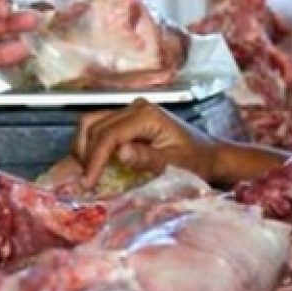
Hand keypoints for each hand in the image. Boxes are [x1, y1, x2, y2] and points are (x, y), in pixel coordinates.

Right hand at [73, 99, 217, 187]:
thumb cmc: (196, 161)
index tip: (88, 182)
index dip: (95, 159)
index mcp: (147, 115)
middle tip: (84, 182)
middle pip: (94, 126)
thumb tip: (121, 153)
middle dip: (85, 155)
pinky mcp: (127, 120)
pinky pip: (99, 127)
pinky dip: (90, 145)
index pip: (109, 135)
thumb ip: (147, 158)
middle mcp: (135, 107)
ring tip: (84, 173)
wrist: (209, 155)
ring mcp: (130, 111)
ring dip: (83, 148)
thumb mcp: (175, 165)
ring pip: (91, 123)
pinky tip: (91, 164)